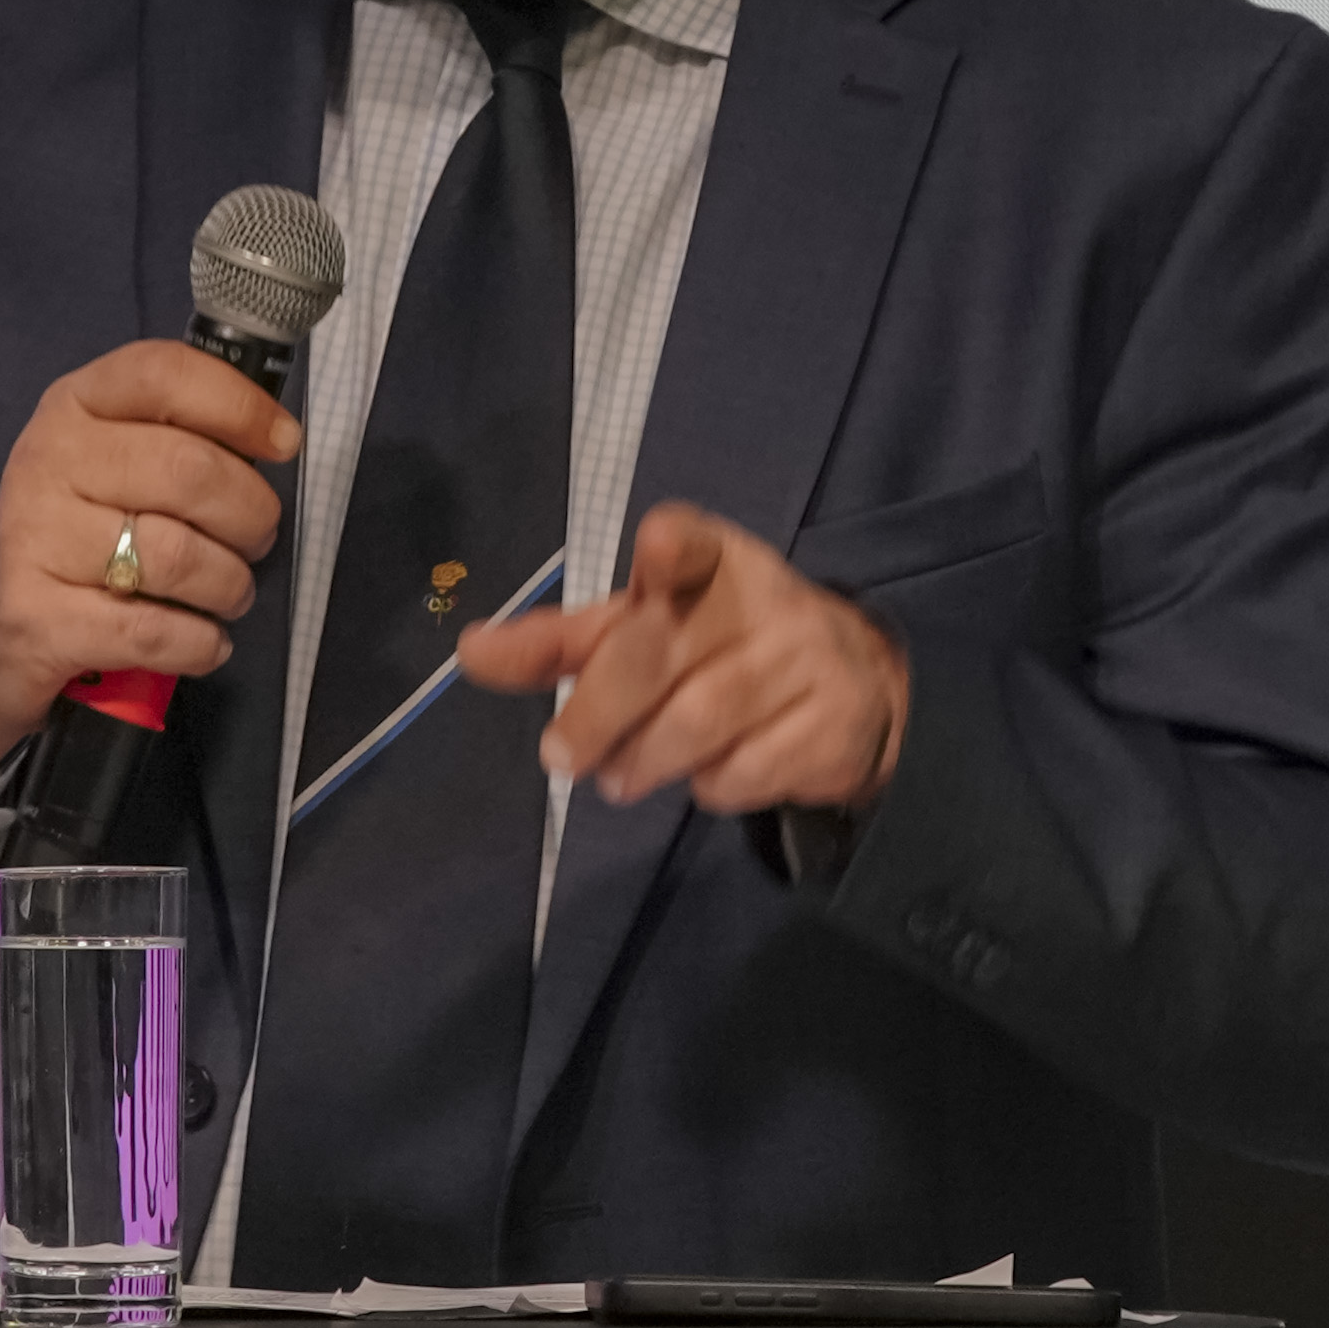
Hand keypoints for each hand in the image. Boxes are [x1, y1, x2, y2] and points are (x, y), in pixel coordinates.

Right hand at [0, 342, 298, 783]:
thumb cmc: (76, 539)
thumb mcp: (111, 464)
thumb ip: (180, 437)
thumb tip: (276, 438)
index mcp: (72, 408)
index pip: (164, 375)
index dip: (240, 406)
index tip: (283, 443)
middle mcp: (46, 462)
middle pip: (188, 471)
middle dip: (250, 515)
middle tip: (255, 540)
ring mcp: (35, 540)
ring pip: (179, 557)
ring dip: (230, 586)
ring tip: (228, 595)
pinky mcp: (38, 620)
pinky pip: (155, 631)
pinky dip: (201, 642)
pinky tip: (203, 641)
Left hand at [454, 500, 907, 816]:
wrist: (858, 687)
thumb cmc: (720, 646)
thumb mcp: (643, 628)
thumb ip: (558, 642)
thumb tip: (470, 652)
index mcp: (711, 560)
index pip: (690, 542)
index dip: (671, 548)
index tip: (655, 550)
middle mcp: (764, 599)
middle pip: (662, 655)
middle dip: (599, 712)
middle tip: (561, 757)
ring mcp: (806, 662)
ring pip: (702, 721)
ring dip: (643, 760)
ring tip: (619, 777)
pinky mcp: (832, 727)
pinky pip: (748, 770)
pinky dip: (710, 785)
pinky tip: (705, 774)